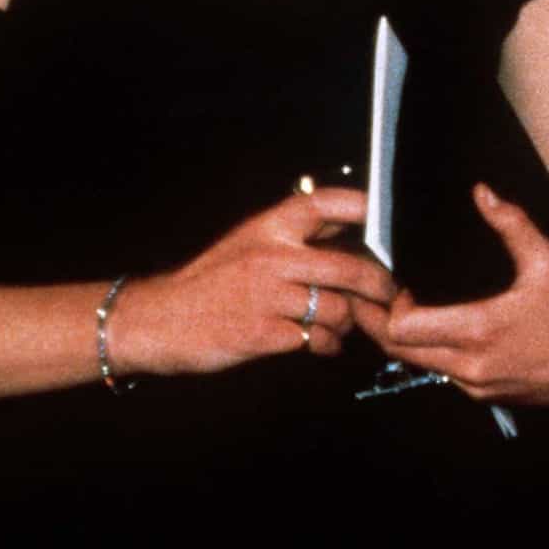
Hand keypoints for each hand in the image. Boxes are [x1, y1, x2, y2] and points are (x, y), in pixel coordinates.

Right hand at [107, 186, 396, 376]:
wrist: (161, 320)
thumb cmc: (211, 281)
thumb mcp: (250, 243)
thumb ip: (297, 235)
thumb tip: (353, 223)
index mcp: (269, 229)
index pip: (324, 204)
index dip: (360, 207)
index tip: (381, 220)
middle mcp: (272, 257)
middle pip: (349, 267)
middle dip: (378, 284)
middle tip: (388, 293)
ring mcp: (268, 297)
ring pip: (337, 309)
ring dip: (348, 322)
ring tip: (341, 325)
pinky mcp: (263, 333)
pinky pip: (316, 338)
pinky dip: (326, 344)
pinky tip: (322, 344)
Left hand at [363, 183, 548, 405]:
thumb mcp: (547, 261)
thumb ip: (511, 224)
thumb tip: (482, 192)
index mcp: (479, 329)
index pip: (402, 328)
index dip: (389, 305)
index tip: (400, 284)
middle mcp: (470, 364)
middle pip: (396, 351)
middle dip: (378, 324)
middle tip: (373, 298)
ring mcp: (474, 385)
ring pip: (417, 365)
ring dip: (404, 341)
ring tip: (402, 312)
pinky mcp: (483, 395)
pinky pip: (442, 375)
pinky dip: (431, 355)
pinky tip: (439, 333)